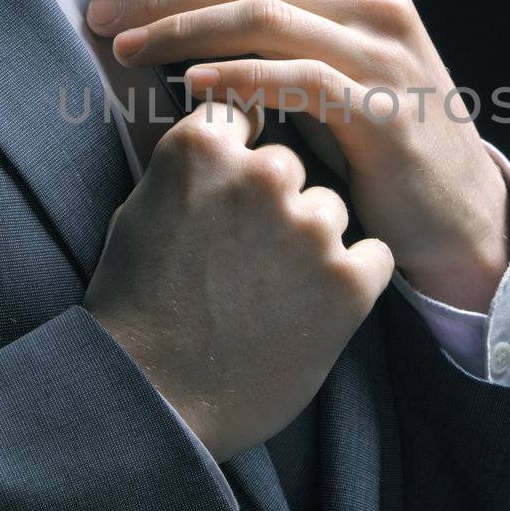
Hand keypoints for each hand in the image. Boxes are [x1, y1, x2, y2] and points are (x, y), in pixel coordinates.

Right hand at [83, 100, 393, 462]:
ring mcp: (311, 228)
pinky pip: (373, 255)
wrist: (155, 398)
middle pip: (290, 166)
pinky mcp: (350, 281)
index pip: (243, 111)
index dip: (240, 151)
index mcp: (202, 150)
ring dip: (311, 242)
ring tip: (270, 295)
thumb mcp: (141, 211)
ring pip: (331, 209)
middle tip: (245, 257)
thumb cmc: (136, 308)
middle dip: (275, 201)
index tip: (233, 183)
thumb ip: (190, 166)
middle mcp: (263, 176)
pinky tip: (312, 308)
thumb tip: (221, 136)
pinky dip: (352, 279)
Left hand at [86, 0, 509, 311]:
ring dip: (180, 30)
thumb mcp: (329, 52)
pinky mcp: (385, 111)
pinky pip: (296, 80)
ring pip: (262, 17)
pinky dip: (236, 79)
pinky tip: (189, 89)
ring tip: (125, 49)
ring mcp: (385, 50)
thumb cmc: (370, 129)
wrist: (452, 208)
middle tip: (99, 14)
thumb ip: (274, 13)